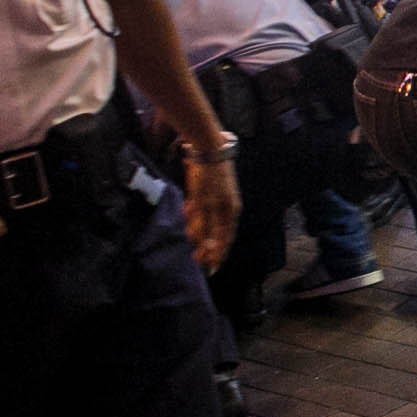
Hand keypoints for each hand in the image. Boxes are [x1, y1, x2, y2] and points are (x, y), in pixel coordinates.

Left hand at [182, 157, 240, 272]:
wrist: (206, 146)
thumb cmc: (208, 177)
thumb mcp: (205, 204)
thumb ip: (205, 226)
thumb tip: (207, 247)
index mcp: (230, 211)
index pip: (225, 240)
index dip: (218, 255)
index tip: (210, 270)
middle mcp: (227, 206)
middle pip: (216, 231)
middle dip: (206, 244)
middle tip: (195, 258)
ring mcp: (219, 197)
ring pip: (208, 220)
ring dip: (198, 229)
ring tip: (188, 236)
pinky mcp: (209, 189)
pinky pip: (202, 209)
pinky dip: (195, 216)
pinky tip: (186, 216)